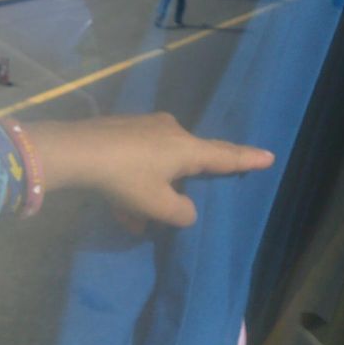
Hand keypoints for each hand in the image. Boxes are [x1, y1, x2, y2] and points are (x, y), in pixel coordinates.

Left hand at [37, 113, 274, 226]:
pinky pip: (135, 160)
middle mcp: (169, 130)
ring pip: (155, 165)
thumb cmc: (124, 178)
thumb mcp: (158, 206)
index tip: (268, 155)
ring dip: (147, 192)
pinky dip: (131, 183)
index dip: (246, 160)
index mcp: (186, 148)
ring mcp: (142, 126)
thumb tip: (185, 208)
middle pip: (186, 161)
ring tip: (133, 219)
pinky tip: (117, 208)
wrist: (75, 151)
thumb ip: (182, 212)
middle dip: (177, 187)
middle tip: (173, 203)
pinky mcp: (119, 128)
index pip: (225, 156)